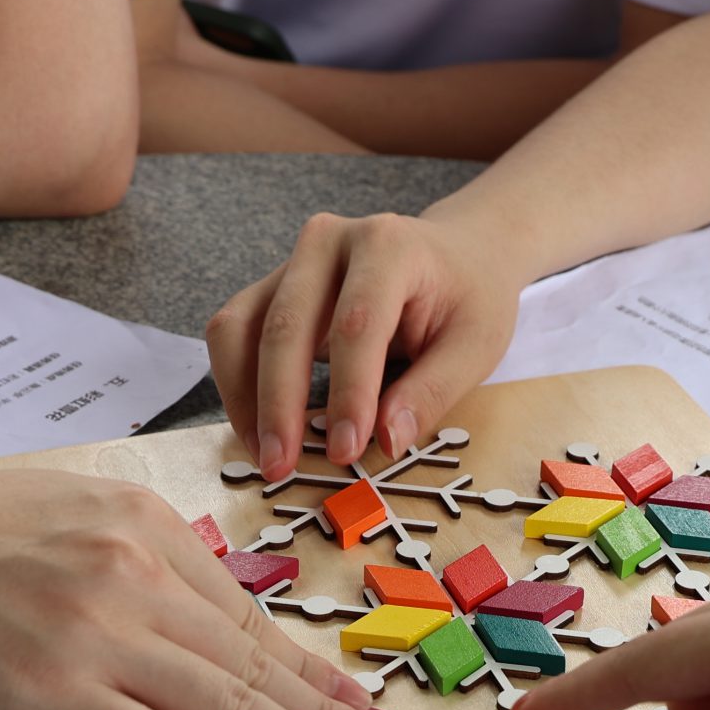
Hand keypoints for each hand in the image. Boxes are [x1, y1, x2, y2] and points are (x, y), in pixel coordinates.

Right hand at [0, 468, 398, 709]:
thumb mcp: (56, 518)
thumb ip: (131, 562)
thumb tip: (191, 621)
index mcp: (142, 526)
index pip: (248, 617)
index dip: (314, 674)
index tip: (361, 709)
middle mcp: (136, 570)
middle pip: (257, 663)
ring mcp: (99, 632)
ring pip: (229, 706)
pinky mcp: (54, 691)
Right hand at [205, 209, 520, 479]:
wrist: (458, 253)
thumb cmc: (469, 297)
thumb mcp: (476, 346)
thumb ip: (432, 392)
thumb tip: (386, 442)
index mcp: (388, 246)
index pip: (356, 324)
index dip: (347, 393)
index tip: (344, 451)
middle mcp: (329, 243)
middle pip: (285, 325)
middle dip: (279, 405)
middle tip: (282, 467)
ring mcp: (292, 261)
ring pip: (241, 327)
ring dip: (243, 398)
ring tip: (266, 456)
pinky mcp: (272, 286)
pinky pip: (234, 333)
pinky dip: (237, 384)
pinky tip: (258, 428)